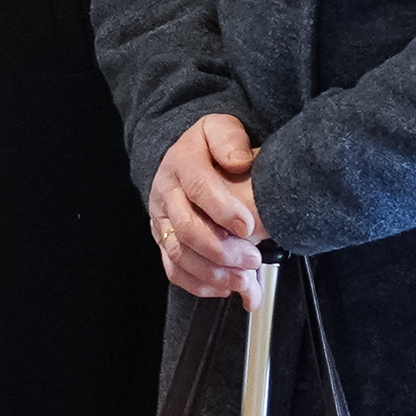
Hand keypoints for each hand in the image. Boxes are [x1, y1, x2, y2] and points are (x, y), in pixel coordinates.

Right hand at [150, 112, 267, 305]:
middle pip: (186, 229)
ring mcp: (161, 220)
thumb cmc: (210, 149)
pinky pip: (174, 270)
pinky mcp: (163, 241)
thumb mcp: (221, 129)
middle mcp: (166, 193)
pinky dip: (199, 284)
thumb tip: (239, 161)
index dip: (223, 210)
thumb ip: (231, 140)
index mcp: (182, 163)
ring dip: (213, 273)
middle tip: (253, 258)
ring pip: (179, 255)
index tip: (248, 227)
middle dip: (222, 250)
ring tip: (244, 280)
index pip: (198, 188)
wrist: (187, 159)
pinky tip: (224, 287)